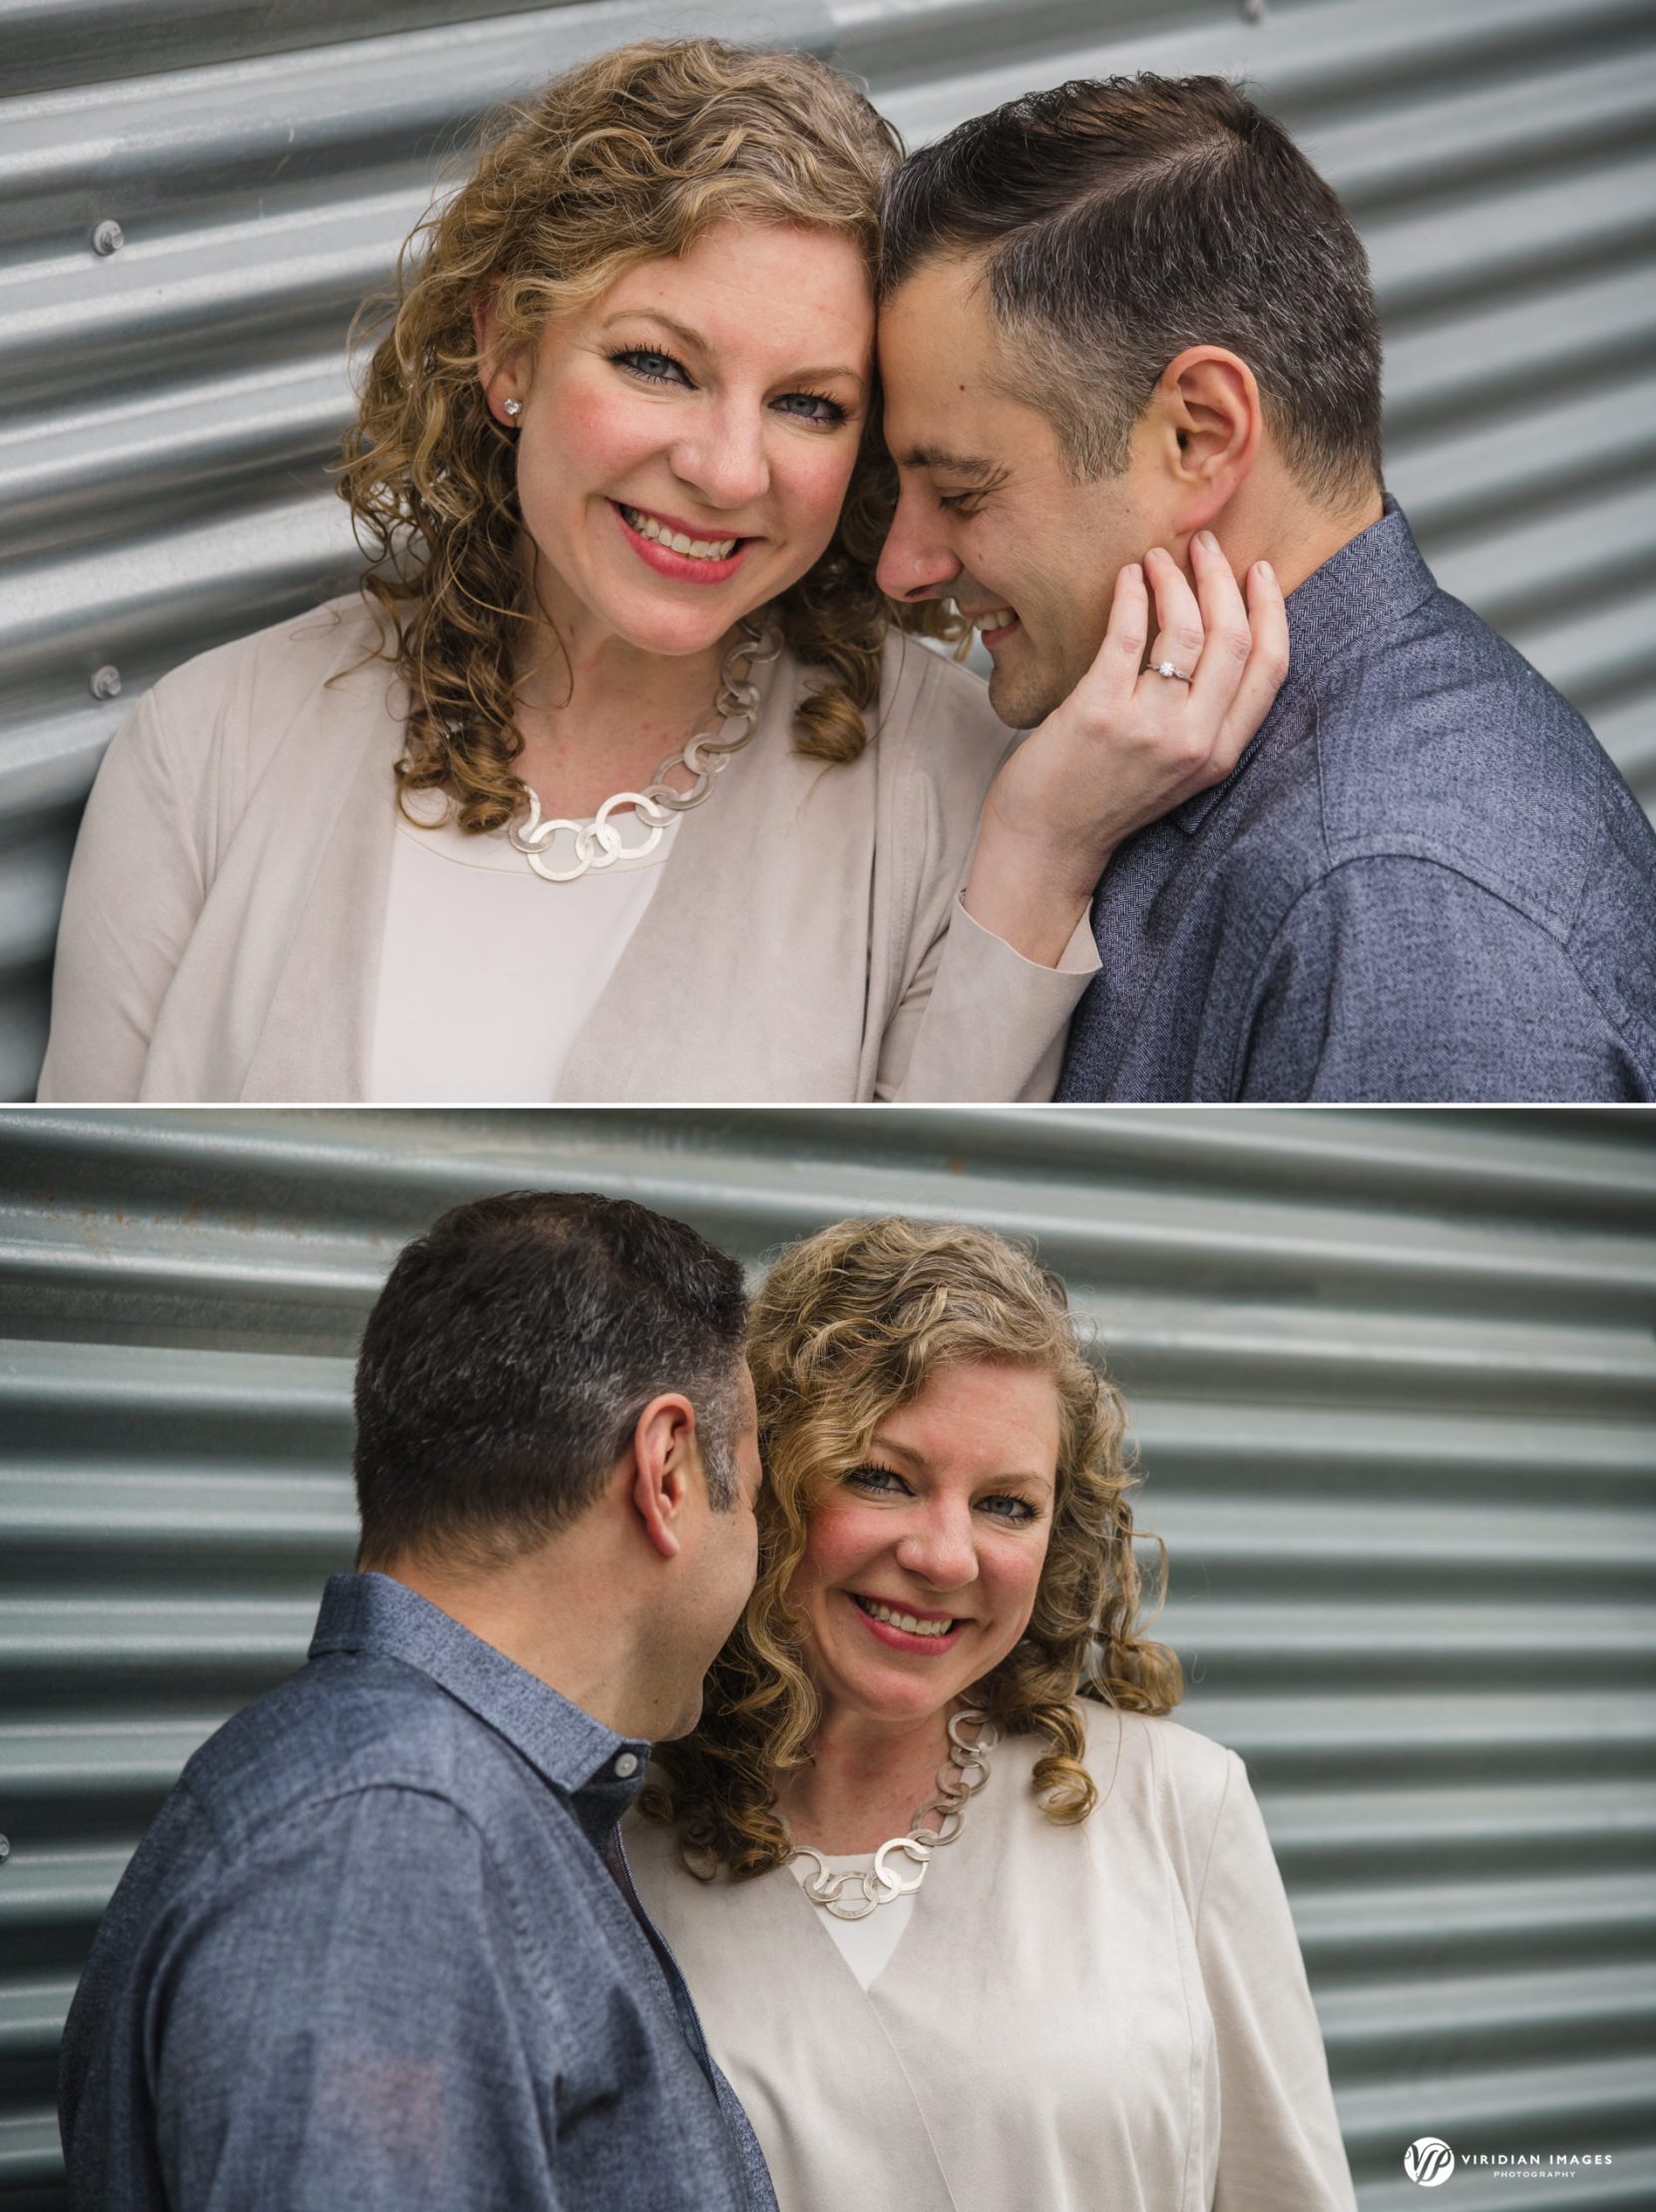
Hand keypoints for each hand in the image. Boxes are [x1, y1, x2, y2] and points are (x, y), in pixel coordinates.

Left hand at [963, 534, 1288, 964]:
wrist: (1046, 845)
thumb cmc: (1104, 800)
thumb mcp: (1177, 771)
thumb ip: (1204, 719)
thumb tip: (1216, 638)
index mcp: (1219, 755)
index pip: (1271, 668)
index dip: (1271, 609)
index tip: (1256, 570)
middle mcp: (1192, 741)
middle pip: (1233, 637)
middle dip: (1222, 578)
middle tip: (1202, 545)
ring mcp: (1146, 727)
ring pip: (1185, 629)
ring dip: (1174, 579)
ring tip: (1156, 558)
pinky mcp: (1098, 712)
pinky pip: (1128, 633)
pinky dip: (1132, 593)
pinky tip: (1126, 577)